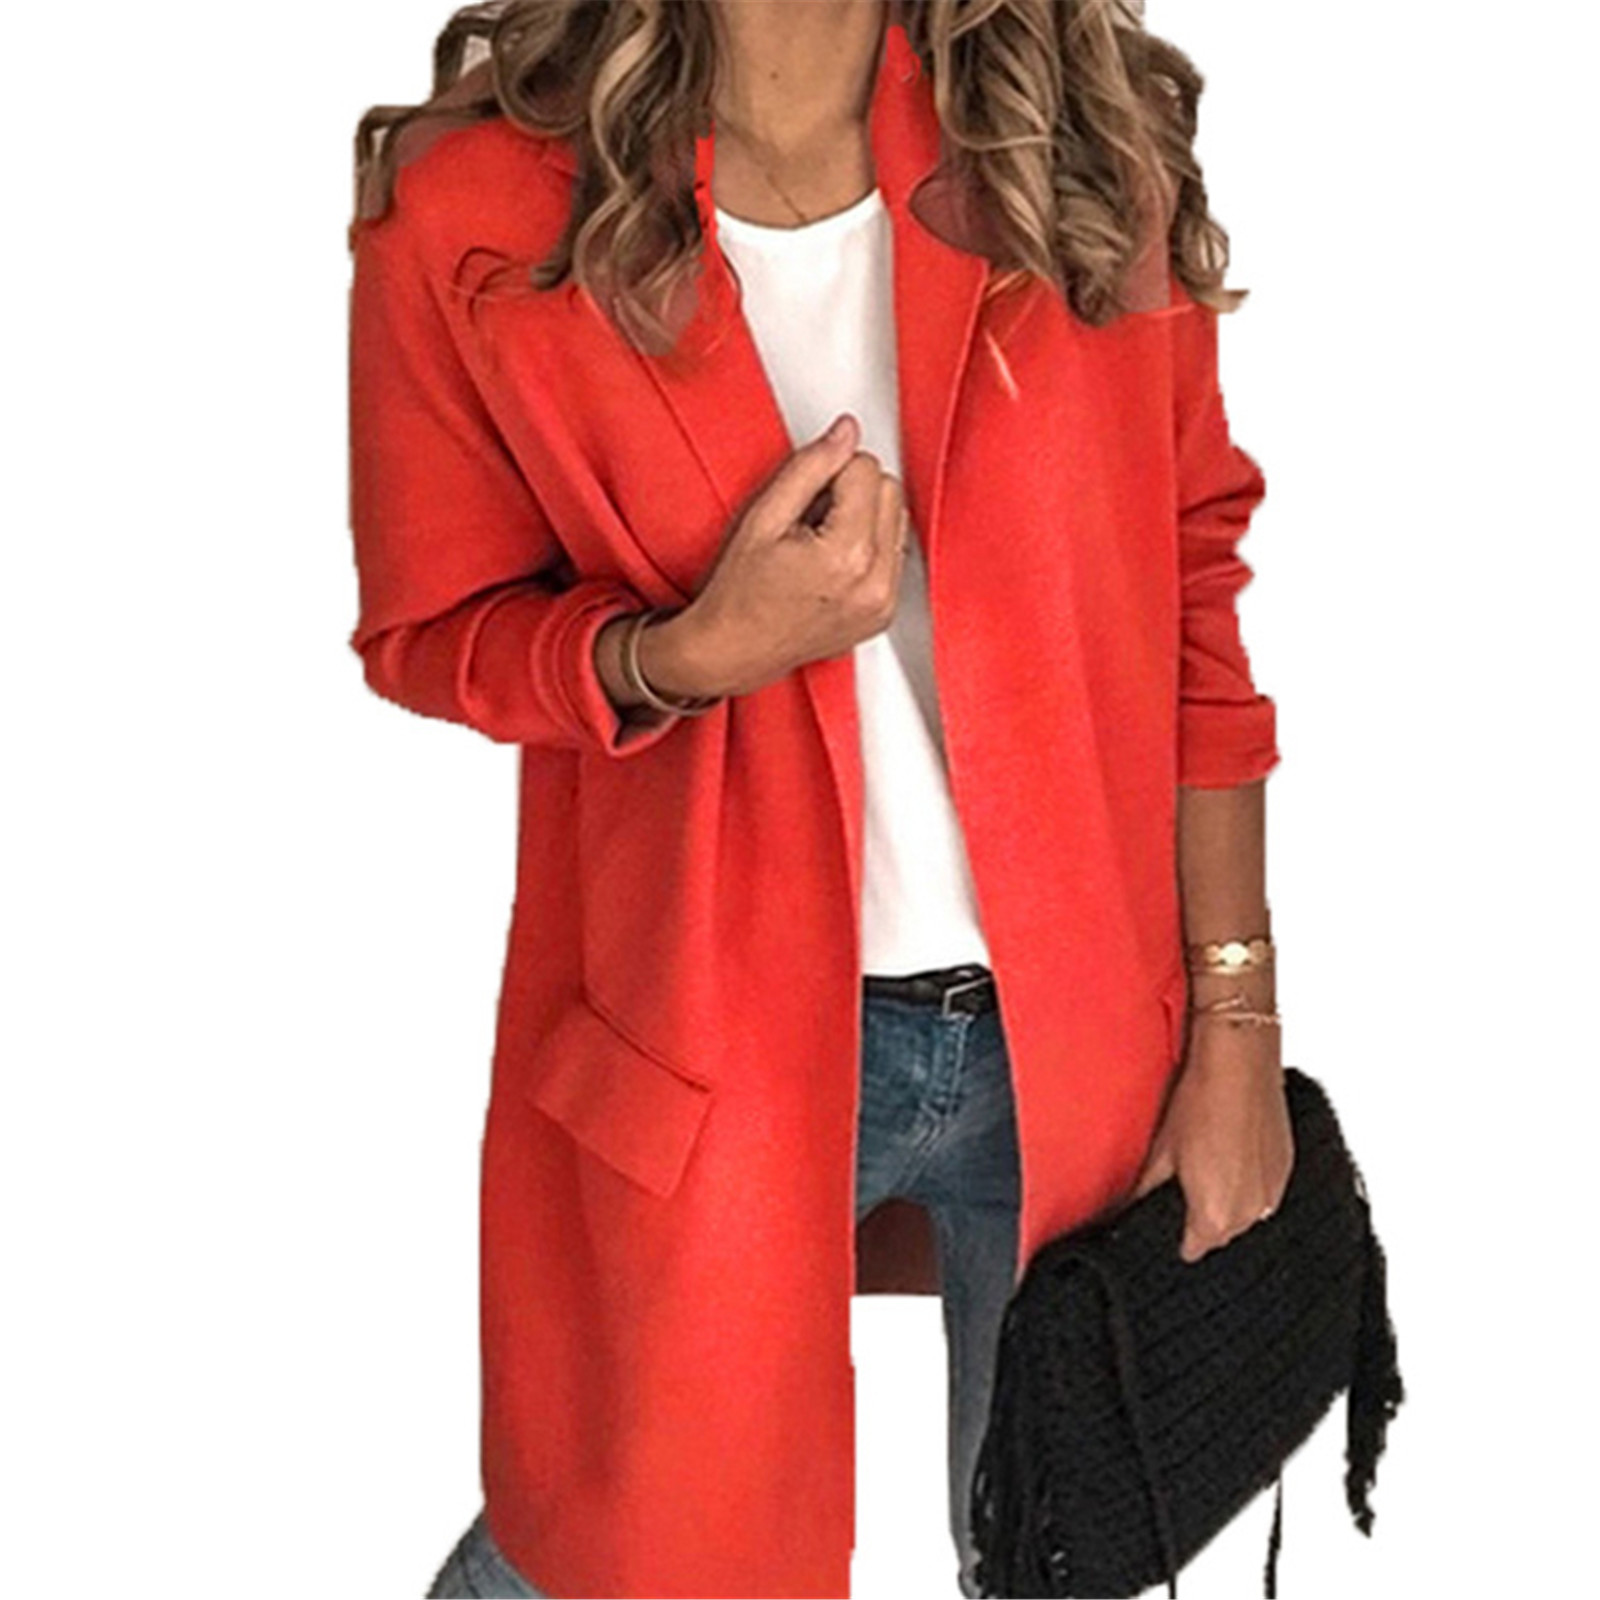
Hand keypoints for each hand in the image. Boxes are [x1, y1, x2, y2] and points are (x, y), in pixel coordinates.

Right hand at [649, 413, 910, 698]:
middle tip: (810, 519)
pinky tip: (833, 564)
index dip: (830, 472)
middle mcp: (874, 584)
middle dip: (853, 492)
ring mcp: (883, 603)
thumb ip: (809, 467)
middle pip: (890, 491)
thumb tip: (845, 432)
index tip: (804, 497)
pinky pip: (894, 555)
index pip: (866, 469)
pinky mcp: (884, 613)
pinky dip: (869, 549)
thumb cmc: (739, 594)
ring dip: (864, 519)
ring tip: (820, 543)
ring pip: (897, 520)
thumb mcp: (763, 518)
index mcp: (847, 556)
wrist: (734, 650)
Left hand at [1128, 1010, 1293, 1263]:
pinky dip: (1246, 1177)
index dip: (1172, 1232)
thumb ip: (1141, 1192)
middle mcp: (1251, 1213)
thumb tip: (1120, 1211)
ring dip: (1224, 1197)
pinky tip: (1229, 1148)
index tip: (1160, 1215)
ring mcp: (1274, 1190)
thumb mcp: (1159, 1151)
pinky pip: (1262, 1188)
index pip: (1190, 1249)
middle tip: (1180, 1180)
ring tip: (1206, 1158)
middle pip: (1217, 1233)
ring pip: (1242, 1212)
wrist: (1240, 1059)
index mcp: (1215, 1217)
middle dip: (1198, 1215)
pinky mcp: (1287, 1165)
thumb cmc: (1199, 1101)